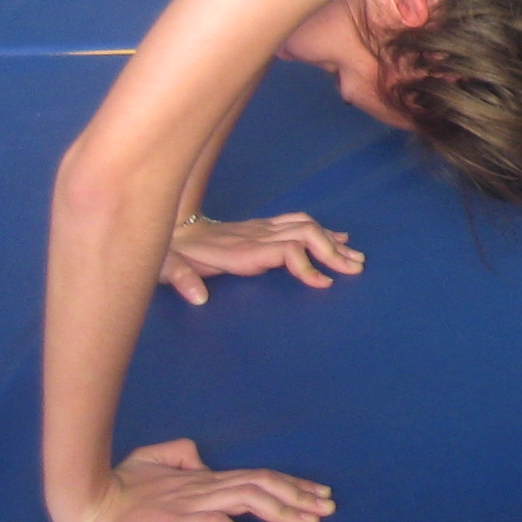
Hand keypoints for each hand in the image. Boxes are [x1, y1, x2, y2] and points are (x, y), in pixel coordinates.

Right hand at [60, 438, 336, 521]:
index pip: (259, 476)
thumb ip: (181, 456)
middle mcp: (207, 487)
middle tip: (330, 508)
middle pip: (265, 485)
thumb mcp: (154, 462)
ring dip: (283, 512)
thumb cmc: (119, 485)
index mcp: (205, 477)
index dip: (292, 484)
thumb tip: (200, 458)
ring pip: (250, 501)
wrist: (89, 504)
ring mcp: (194, 504)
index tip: (319, 494)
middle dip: (301, 496)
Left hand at [161, 212, 362, 304]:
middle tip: (354, 269)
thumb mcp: (166, 265)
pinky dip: (323, 231)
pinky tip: (339, 238)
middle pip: (305, 234)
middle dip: (333, 252)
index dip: (307, 265)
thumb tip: (198, 298)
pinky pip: (299, 224)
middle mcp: (257, 235)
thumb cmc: (170, 253)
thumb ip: (180, 279)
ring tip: (354, 257)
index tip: (324, 284)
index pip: (286, 250)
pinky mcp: (263, 227)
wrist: (170, 229)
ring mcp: (262, 228)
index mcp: (240, 249)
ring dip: (333, 241)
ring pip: (306, 227)